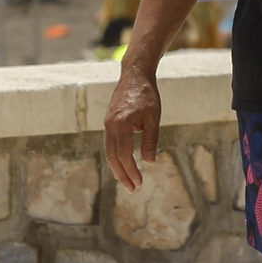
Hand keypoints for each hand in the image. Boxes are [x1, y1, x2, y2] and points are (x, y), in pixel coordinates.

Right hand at [104, 65, 161, 191]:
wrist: (135, 74)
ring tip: (127, 180)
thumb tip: (150, 162)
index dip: (131, 171)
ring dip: (117, 167)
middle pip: (113, 157)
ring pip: (109, 151)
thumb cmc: (147, 94)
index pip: (124, 155)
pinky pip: (110, 143)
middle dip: (122, 174)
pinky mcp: (109, 121)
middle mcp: (110, 125)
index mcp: (121, 124)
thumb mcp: (154, 117)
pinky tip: (123, 163)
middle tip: (132, 188)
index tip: (139, 183)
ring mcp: (108, 123)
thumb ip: (151, 139)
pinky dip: (115, 156)